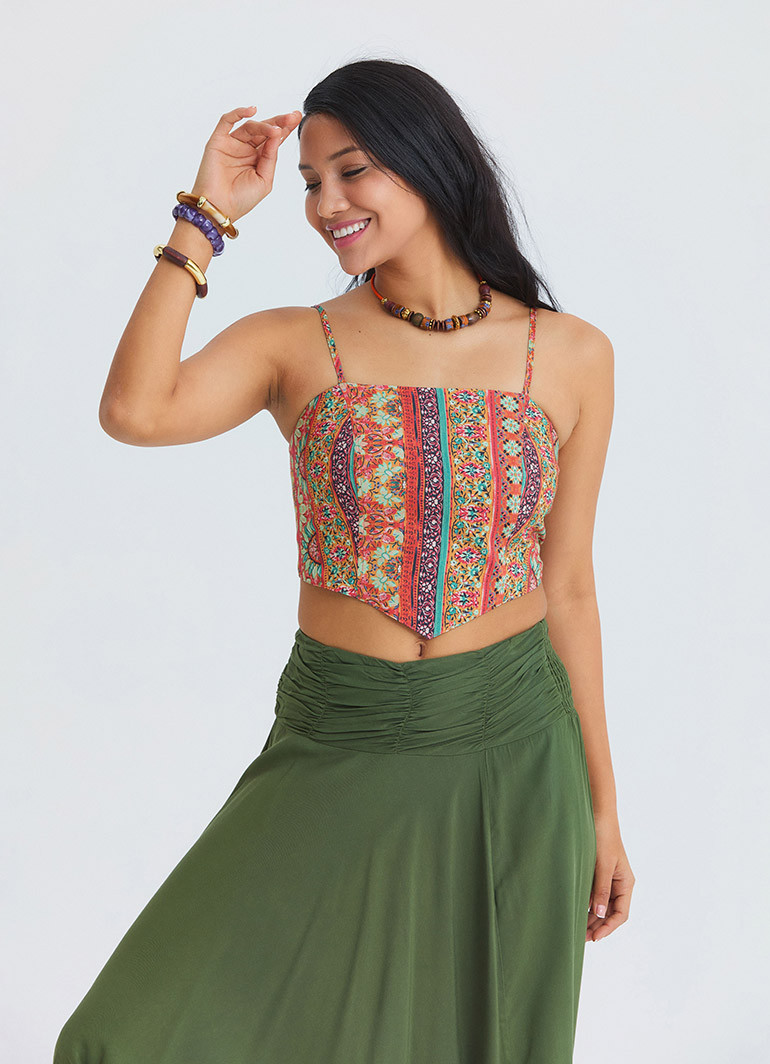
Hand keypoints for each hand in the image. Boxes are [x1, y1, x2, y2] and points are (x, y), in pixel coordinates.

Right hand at [188, 105, 302, 224]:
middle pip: (264, 130)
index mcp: (258, 159)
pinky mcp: (218, 141)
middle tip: (292, 116)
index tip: (297, 118)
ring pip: (250, 126)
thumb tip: (277, 134)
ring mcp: (232, 144)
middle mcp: (245, 149)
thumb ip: (270, 157)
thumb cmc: (241, 199)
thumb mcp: (265, 180)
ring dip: (264, 125)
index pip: (273, 140)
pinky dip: (238, 113)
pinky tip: (252, 110)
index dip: (285, 129)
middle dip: (279, 122)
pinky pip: (227, 121)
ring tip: (275, 129)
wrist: (219, 208)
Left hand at [586, 815, 634, 942]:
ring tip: (577, 930)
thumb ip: (601, 889)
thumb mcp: (603, 864)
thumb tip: (598, 913)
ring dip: (591, 918)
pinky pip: (594, 895)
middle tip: (581, 938)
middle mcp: (618, 884)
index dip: (608, 927)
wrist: (597, 814)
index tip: (595, 937)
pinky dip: (586, 905)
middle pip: (610, 913)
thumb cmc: (603, 836)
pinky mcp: (597, 874)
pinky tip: (576, 911)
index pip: (621, 914)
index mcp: (626, 883)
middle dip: (598, 926)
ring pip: (601, 906)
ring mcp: (608, 880)